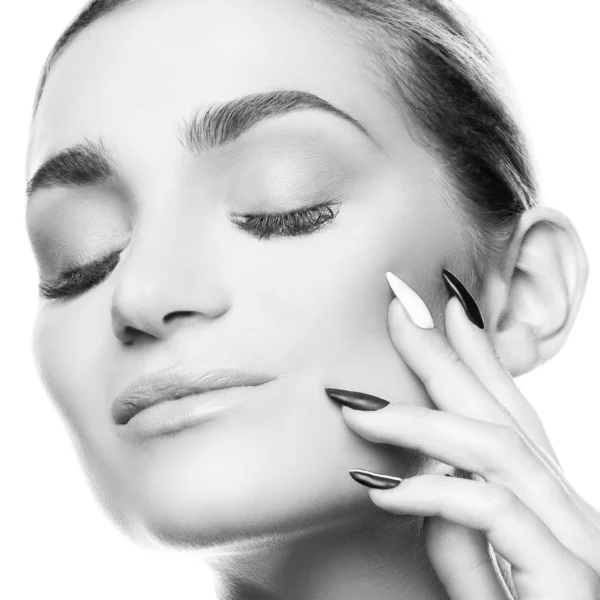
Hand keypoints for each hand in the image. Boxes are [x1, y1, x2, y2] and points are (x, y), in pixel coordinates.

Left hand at [326, 270, 599, 598]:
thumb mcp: (481, 582)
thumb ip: (457, 536)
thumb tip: (415, 480)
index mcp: (548, 506)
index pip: (508, 414)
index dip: (476, 357)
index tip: (439, 309)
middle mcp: (568, 512)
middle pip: (502, 412)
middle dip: (448, 354)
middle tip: (398, 305)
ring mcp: (576, 543)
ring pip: (497, 449)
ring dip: (421, 420)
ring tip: (356, 406)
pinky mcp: (569, 582)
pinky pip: (494, 515)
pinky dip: (434, 493)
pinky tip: (377, 488)